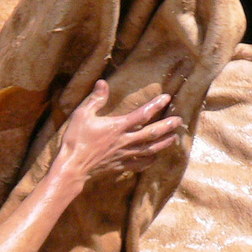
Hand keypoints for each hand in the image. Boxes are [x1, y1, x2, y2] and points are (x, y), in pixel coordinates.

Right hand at [53, 80, 182, 180]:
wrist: (72, 168)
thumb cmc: (75, 141)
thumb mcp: (82, 115)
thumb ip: (95, 99)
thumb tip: (103, 83)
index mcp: (117, 127)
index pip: (142, 114)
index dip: (155, 105)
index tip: (166, 98)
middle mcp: (125, 141)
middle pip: (152, 133)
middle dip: (167, 126)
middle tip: (179, 120)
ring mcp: (124, 155)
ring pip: (150, 149)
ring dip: (164, 143)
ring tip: (174, 138)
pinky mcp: (120, 166)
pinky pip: (139, 164)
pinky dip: (149, 161)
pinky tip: (155, 157)